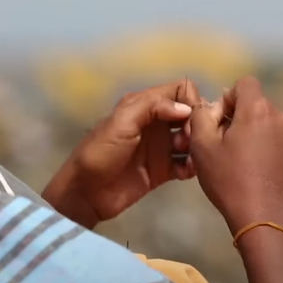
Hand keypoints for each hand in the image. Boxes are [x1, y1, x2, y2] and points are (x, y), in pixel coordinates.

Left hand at [43, 79, 202, 227]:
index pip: (178, 90)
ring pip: (190, 139)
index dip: (190, 100)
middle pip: (189, 114)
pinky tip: (186, 171)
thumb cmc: (100, 152)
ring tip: (189, 155)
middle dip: (196, 124)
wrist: (86, 192)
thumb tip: (185, 108)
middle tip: (190, 140)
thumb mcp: (121, 122)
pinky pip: (186, 164)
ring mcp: (160, 148)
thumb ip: (151, 107)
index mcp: (143, 106)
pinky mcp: (162, 171)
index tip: (192, 117)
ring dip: (196, 145)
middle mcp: (155, 124)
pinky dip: (191, 166)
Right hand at [189, 76, 282, 232]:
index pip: (245, 84)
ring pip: (272, 129)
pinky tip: (259, 177)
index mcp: (257, 111)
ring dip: (258, 139)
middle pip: (259, 107)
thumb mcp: (201, 145)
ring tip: (243, 165)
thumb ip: (201, 116)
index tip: (221, 121)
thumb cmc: (227, 179)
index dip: (229, 98)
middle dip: (242, 120)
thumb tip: (210, 106)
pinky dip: (271, 157)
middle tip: (226, 147)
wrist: (262, 218)